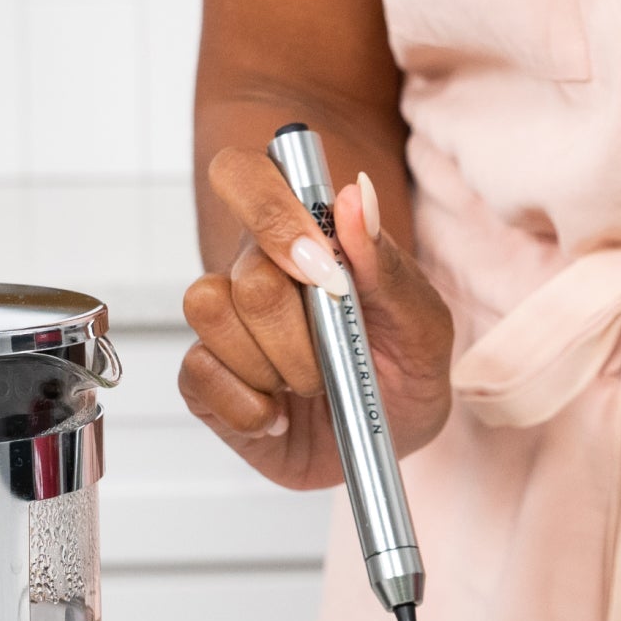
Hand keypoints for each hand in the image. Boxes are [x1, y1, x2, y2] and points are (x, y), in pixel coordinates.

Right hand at [178, 147, 454, 488]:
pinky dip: (248, 408)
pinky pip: (198, 374)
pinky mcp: (205, 379)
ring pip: (208, 311)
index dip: (271, 213)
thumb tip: (354, 196)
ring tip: (307, 389)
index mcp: (303, 238)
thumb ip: (386, 263)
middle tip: (334, 364)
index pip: (245, 175)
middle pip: (248, 274)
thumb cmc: (406, 370)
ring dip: (270, 366)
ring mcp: (225, 325)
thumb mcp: (423, 324)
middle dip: (299, 335)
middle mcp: (254, 271)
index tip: (321, 268)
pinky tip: (277, 418)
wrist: (391, 444)